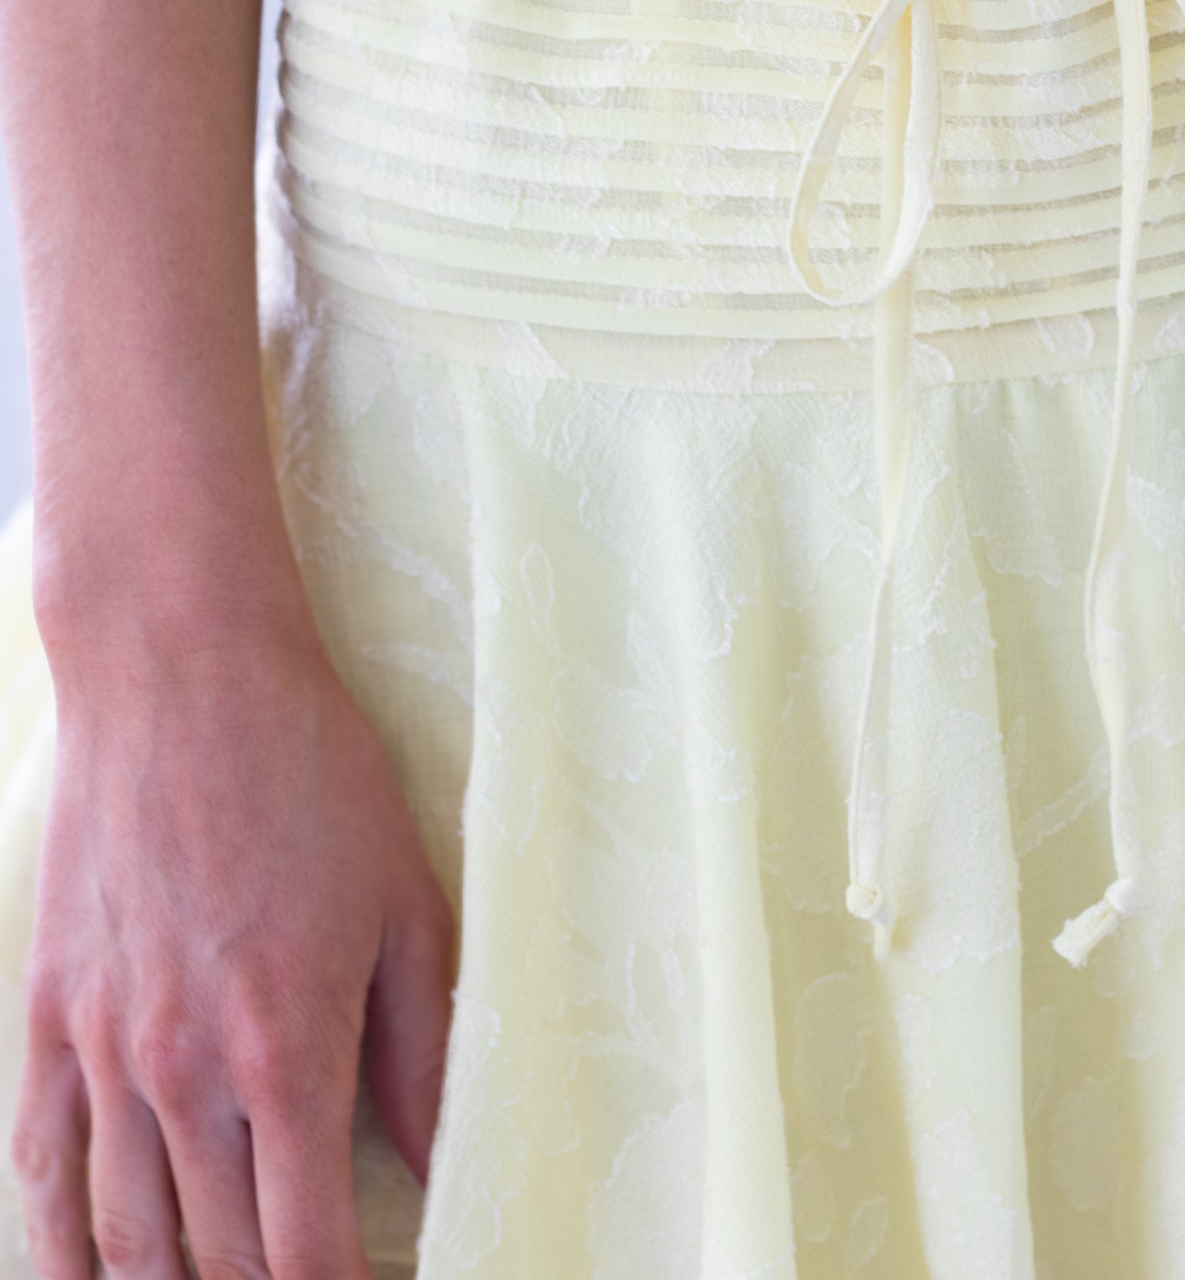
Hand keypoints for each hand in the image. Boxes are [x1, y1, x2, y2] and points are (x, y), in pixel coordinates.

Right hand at [11, 619, 454, 1279]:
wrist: (181, 673)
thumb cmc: (311, 770)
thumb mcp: (406, 899)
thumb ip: (420, 1045)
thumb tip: (432, 1156)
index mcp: (285, 1051)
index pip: (309, 1252)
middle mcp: (183, 1073)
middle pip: (218, 1263)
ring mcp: (104, 1050)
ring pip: (125, 1242)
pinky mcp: (50, 1014)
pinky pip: (44, 1166)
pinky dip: (65, 1243)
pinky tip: (94, 1270)